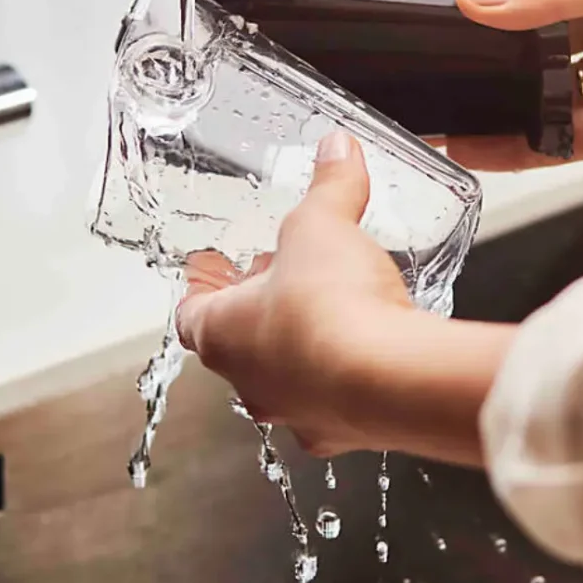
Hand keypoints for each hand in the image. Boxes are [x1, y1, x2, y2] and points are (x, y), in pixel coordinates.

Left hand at [176, 132, 510, 464]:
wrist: (390, 379)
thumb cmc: (330, 308)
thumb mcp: (323, 223)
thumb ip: (329, 186)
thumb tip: (336, 151)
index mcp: (222, 334)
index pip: (191, 312)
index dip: (201, 285)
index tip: (210, 266)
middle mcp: (251, 383)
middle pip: (240, 345)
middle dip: (258, 310)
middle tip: (276, 279)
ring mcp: (297, 414)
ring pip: (287, 378)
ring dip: (301, 346)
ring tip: (330, 310)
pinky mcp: (346, 431)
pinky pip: (338, 401)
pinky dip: (347, 375)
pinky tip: (371, 347)